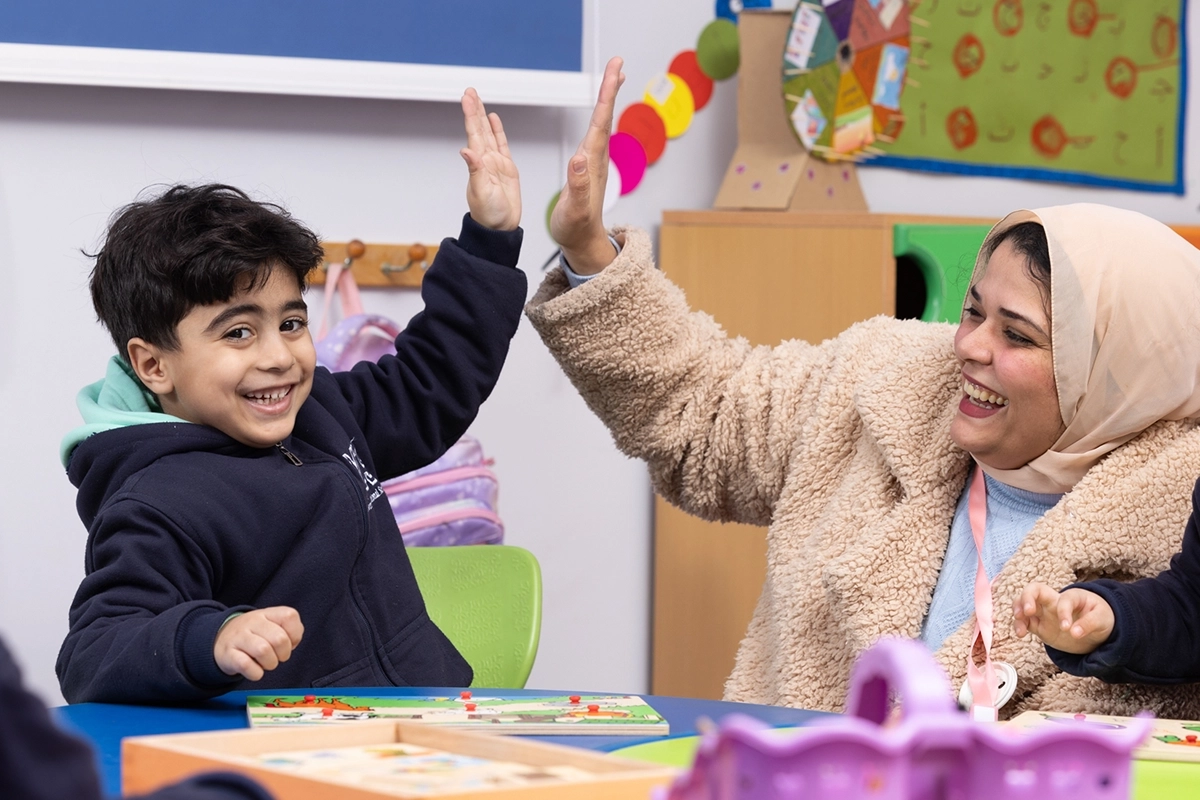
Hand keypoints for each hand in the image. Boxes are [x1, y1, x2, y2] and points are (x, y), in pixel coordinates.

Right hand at [214, 606, 303, 680]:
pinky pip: (246, 665)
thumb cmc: (253, 635)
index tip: (288, 642)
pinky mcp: (228, 654)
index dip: (295, 634)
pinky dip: (256, 673)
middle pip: (279, 639)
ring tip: (265, 663)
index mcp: (267, 613)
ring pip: (263, 651)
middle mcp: (252, 622)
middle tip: (277, 656)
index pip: (289, 616)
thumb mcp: (271, 625)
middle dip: (284, 654)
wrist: (219, 638)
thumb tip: (293, 643)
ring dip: (270, 664)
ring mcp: (238, 637)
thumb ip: (288, 630)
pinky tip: (255, 670)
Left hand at [460, 88, 520, 230]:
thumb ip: (475, 170)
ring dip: (483, 116)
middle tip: (470, 91)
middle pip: (479, 129)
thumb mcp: (481, 192)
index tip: (467, 97)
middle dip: (475, 109)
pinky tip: (494, 120)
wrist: (500, 228)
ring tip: (479, 100)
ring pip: (489, 133)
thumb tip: (466, 151)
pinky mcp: (507, 168)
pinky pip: (502, 145)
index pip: (473, 133)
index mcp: (478, 163)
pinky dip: (498, 131)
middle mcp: (485, 160)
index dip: (470, 114)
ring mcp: (495, 163)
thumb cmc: (489, 215)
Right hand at [549, 56, 625, 274]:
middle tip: (617, 62)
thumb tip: (579, 159)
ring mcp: (593, 162)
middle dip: (609, 88)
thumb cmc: (576, 228)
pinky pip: (595, 134)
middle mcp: (595, 158)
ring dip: (607, 99)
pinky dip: (598, 116)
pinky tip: (599, 113)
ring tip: (613, 78)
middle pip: (604, 117)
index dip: (606, 95)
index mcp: (591, 163)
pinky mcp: (588, 167)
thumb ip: (576, 186)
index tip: (614, 71)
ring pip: (601, 123)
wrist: (583, 243)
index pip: (600, 122)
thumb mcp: (574, 210)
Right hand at [1012, 583, 1113, 654]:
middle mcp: (1053, 601)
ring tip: (1019, 623)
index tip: (1067, 629)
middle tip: (1028, 611)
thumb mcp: (1101, 618)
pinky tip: (1020, 634)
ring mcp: (1044, 612)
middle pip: (1034, 589)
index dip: (1064, 612)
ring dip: (1018, 610)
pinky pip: (1024, 621)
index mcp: (1071, 597)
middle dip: (1027, 597)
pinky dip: (1019, 625)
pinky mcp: (1039, 625)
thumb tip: (1074, 633)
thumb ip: (1089, 623)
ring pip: (1023, 603)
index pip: (1063, 600)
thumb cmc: (1099, 617)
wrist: (1095, 628)